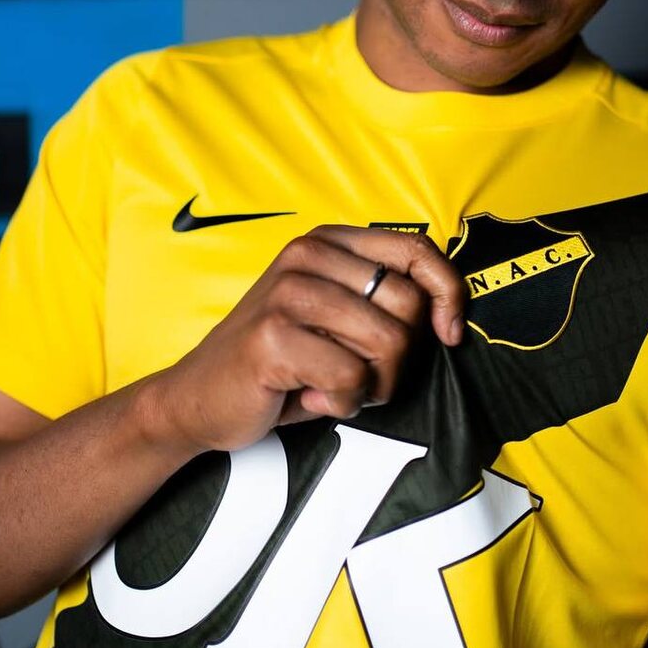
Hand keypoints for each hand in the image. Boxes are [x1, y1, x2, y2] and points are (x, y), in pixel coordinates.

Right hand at [146, 226, 465, 454]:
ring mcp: (287, 293)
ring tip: (333, 388)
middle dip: (399, 360)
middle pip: (409, 306)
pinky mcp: (273, 337)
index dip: (449, 292)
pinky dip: (341, 405)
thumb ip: (380, 301)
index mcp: (326, 242)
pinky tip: (310, 398)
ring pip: (389, 344)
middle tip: (358, 376)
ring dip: (372, 386)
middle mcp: (306, 255)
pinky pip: (351, 378)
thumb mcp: (334, 316)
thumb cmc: (279, 361)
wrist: (197, 398)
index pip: (416, 248)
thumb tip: (449, 316)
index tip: (450, 334)